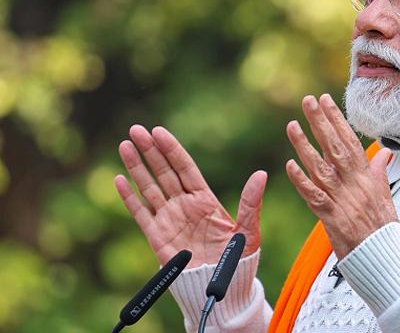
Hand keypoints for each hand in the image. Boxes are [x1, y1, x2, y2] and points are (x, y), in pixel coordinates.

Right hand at [114, 125, 265, 266]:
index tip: (158, 131)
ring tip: (125, 145)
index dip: (171, 149)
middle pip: (163, 172)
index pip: (184, 167)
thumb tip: (261, 174)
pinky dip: (129, 197)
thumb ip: (250, 202)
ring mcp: (169, 219)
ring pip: (149, 188)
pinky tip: (119, 179)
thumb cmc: (238, 259)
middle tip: (136, 129)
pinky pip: (140, 213)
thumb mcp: (248, 230)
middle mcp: (184, 205)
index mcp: (205, 199)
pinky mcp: (157, 237)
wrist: (221, 288)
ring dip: (136, 167)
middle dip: (150, 150)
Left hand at [285, 94, 395, 258]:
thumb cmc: (383, 227)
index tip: (326, 100)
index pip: (350, 141)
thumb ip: (380, 171)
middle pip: (335, 148)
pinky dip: (301, 181)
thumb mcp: (386, 195)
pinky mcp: (332, 217)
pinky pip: (314, 196)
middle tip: (308, 101)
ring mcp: (342, 199)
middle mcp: (354, 184)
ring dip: (305, 146)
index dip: (338, 120)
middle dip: (321, 122)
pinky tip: (289, 166)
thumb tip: (384, 152)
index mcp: (366, 177)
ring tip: (292, 125)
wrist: (384, 256)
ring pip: (321, 168)